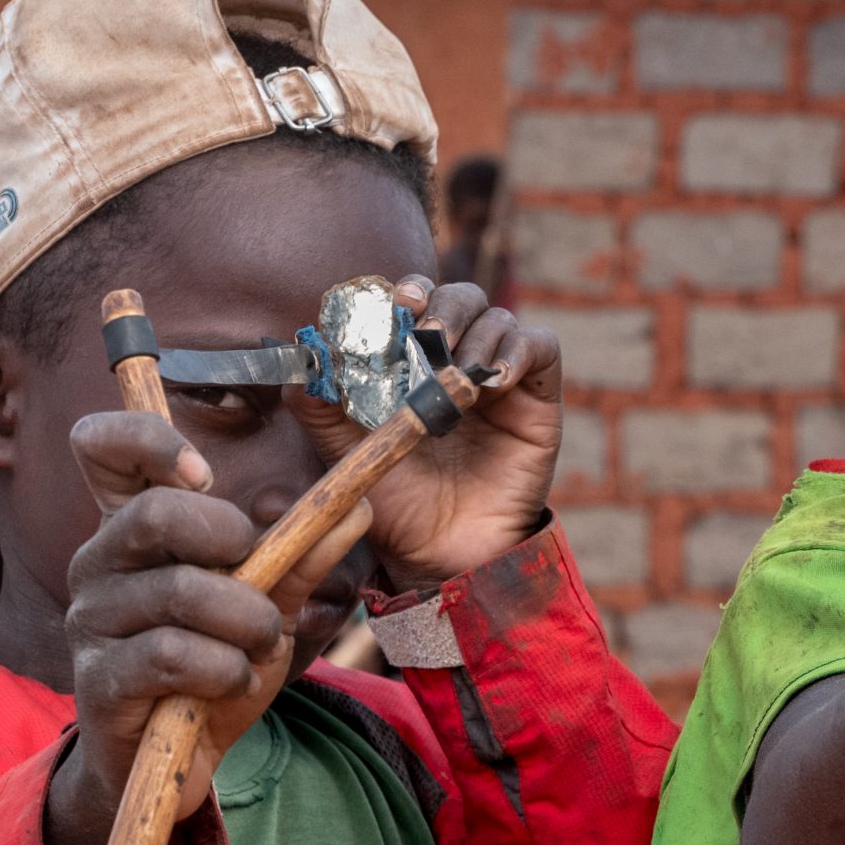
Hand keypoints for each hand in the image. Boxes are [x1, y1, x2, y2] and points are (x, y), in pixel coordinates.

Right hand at [46, 412, 373, 844]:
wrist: (175, 763)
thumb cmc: (214, 670)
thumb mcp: (268, 607)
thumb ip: (304, 557)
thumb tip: (357, 506)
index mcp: (133, 530)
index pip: (103, 449)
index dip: (147, 441)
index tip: (205, 472)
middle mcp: (98, 564)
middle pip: (155, 514)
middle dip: (233, 542)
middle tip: (266, 588)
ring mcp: (90, 623)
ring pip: (178, 592)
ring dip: (247, 623)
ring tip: (262, 647)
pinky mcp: (99, 682)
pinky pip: (172, 656)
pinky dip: (225, 669)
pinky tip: (236, 682)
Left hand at [286, 277, 559, 591]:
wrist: (441, 554)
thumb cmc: (394, 503)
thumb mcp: (345, 452)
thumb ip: (317, 406)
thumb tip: (303, 354)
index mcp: (409, 363)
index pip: (413, 302)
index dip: (406, 291)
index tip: (395, 302)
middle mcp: (455, 362)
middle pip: (459, 298)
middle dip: (443, 306)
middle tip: (428, 334)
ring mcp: (498, 378)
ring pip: (498, 317)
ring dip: (476, 334)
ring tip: (457, 375)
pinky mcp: (536, 398)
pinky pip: (540, 347)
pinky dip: (519, 351)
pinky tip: (493, 382)